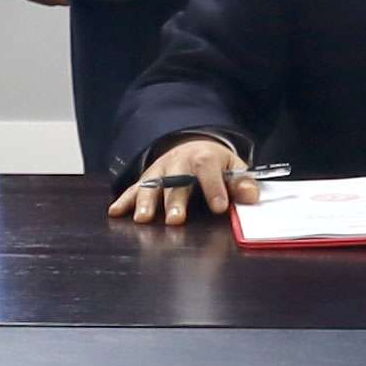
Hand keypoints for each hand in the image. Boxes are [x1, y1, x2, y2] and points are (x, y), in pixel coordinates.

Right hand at [110, 133, 250, 225]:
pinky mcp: (148, 177)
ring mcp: (161, 169)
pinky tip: (115, 212)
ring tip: (143, 219)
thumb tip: (250, 197)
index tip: (220, 207)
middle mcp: (180, 162)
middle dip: (175, 200)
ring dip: (146, 201)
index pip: (209, 170)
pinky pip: (133, 187)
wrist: (193, 145)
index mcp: (205, 157)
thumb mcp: (234, 166)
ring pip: (151, 184)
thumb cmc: (216, 163)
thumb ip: (242, 182)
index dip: (214, 188)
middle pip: (176, 180)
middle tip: (176, 220)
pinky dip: (124, 200)